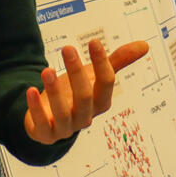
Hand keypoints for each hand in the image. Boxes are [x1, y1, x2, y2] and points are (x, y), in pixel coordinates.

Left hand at [25, 39, 150, 144]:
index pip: (106, 83)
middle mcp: (86, 116)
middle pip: (85, 97)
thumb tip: (145, 45)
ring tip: (46, 70)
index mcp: (101, 102)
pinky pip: (41, 124)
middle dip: (76, 73)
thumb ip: (117, 62)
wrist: (52, 121)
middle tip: (67, 48)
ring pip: (63, 112)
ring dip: (54, 91)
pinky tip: (30, 90)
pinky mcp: (45, 134)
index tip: (93, 42)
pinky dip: (36, 108)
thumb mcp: (94, 77)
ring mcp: (66, 128)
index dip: (102, 63)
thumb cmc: (75, 94)